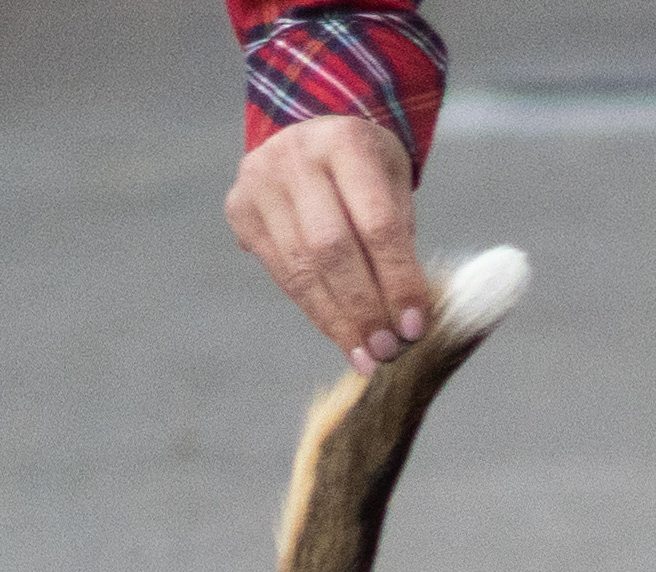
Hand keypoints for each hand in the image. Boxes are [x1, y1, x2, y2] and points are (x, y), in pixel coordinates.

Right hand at [226, 115, 430, 374]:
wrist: (310, 132)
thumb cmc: (366, 169)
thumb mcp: (395, 185)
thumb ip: (400, 241)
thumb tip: (408, 319)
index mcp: (346, 143)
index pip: (376, 224)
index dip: (397, 279)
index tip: (416, 325)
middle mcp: (294, 157)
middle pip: (331, 249)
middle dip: (363, 308)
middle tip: (388, 350)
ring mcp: (259, 182)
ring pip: (300, 268)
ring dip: (337, 321)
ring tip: (367, 355)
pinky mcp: (240, 209)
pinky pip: (281, 274)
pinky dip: (315, 310)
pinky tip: (341, 335)